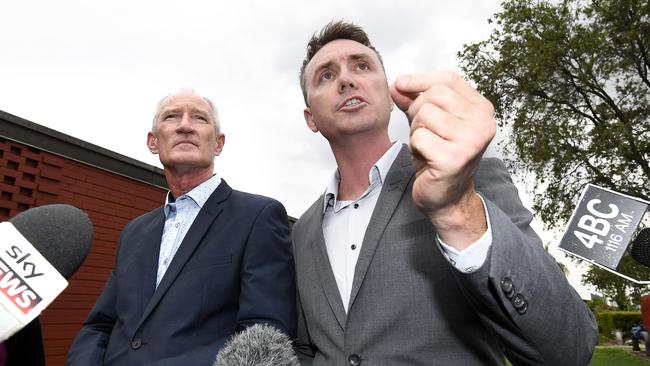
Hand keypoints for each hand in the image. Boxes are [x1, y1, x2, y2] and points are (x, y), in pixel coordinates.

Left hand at [390, 71, 494, 247]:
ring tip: (426, 146)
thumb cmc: (440, 159)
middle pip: (434, 95)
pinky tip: (426, 158)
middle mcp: (482, 123)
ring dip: (416, 131)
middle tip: (422, 132)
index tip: (401, 85)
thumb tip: (398, 84)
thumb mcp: (429, 123)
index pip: (448, 80)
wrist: (447, 198)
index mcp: (481, 110)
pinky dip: (415, 147)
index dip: (420, 80)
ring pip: (425, 115)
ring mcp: (471, 141)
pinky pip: (419, 137)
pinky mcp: (454, 158)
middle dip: (416, 111)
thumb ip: (414, 101)